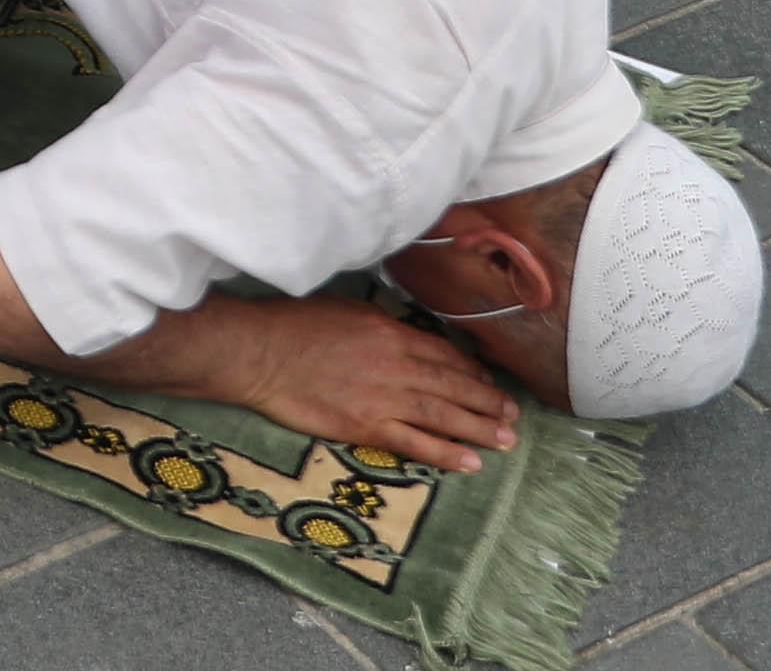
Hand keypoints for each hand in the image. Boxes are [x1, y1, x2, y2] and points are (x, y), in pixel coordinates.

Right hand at [171, 296, 524, 474]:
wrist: (258, 353)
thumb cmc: (293, 325)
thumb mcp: (345, 308)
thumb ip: (380, 323)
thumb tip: (405, 333)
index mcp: (391, 332)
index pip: (444, 353)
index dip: (471, 370)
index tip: (488, 381)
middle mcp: (396, 365)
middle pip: (453, 385)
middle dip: (487, 401)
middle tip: (511, 415)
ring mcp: (383, 398)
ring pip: (444, 414)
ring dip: (479, 428)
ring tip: (505, 439)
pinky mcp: (365, 426)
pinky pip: (415, 443)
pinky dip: (446, 453)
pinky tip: (470, 463)